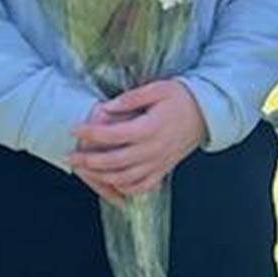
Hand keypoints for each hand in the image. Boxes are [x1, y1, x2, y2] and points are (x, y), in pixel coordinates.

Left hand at [66, 79, 205, 200]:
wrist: (208, 113)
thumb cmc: (182, 97)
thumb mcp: (158, 88)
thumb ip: (131, 98)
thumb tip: (107, 107)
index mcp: (150, 128)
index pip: (113, 134)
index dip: (90, 133)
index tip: (73, 129)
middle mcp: (153, 149)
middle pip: (114, 161)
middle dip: (88, 161)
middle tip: (69, 156)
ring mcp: (159, 163)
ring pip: (125, 178)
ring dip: (101, 176)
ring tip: (83, 170)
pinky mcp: (164, 170)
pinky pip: (141, 186)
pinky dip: (124, 188)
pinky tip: (111, 182)